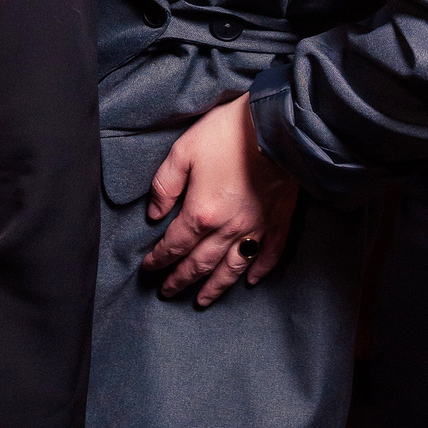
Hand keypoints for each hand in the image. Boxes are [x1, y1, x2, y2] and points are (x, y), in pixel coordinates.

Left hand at [141, 94, 297, 305]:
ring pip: (232, 268)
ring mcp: (256, 228)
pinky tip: (251, 281)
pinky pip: (268, 254)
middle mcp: (228, 229)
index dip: (159, 259)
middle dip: (181, 280)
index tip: (149, 269)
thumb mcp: (183, 151)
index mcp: (201, 213)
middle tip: (168, 292)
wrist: (276, 126)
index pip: (174, 245)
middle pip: (200, 263)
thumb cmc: (227, 133)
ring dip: (215, 287)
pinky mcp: (278, 221)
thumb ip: (164, 185)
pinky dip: (259, 271)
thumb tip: (155, 214)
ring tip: (202, 301)